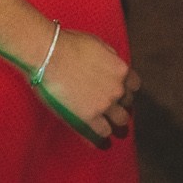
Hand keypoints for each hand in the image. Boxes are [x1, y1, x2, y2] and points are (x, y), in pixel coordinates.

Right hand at [32, 27, 138, 146]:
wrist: (48, 53)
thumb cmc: (68, 43)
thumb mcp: (97, 43)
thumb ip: (109, 57)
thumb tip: (111, 64)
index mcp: (121, 70)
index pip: (134, 85)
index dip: (126, 88)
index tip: (118, 91)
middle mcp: (118, 89)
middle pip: (128, 104)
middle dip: (120, 105)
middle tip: (110, 106)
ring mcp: (105, 105)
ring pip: (120, 122)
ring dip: (115, 122)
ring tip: (107, 125)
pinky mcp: (90, 117)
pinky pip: (102, 132)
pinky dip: (101, 136)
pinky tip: (97, 138)